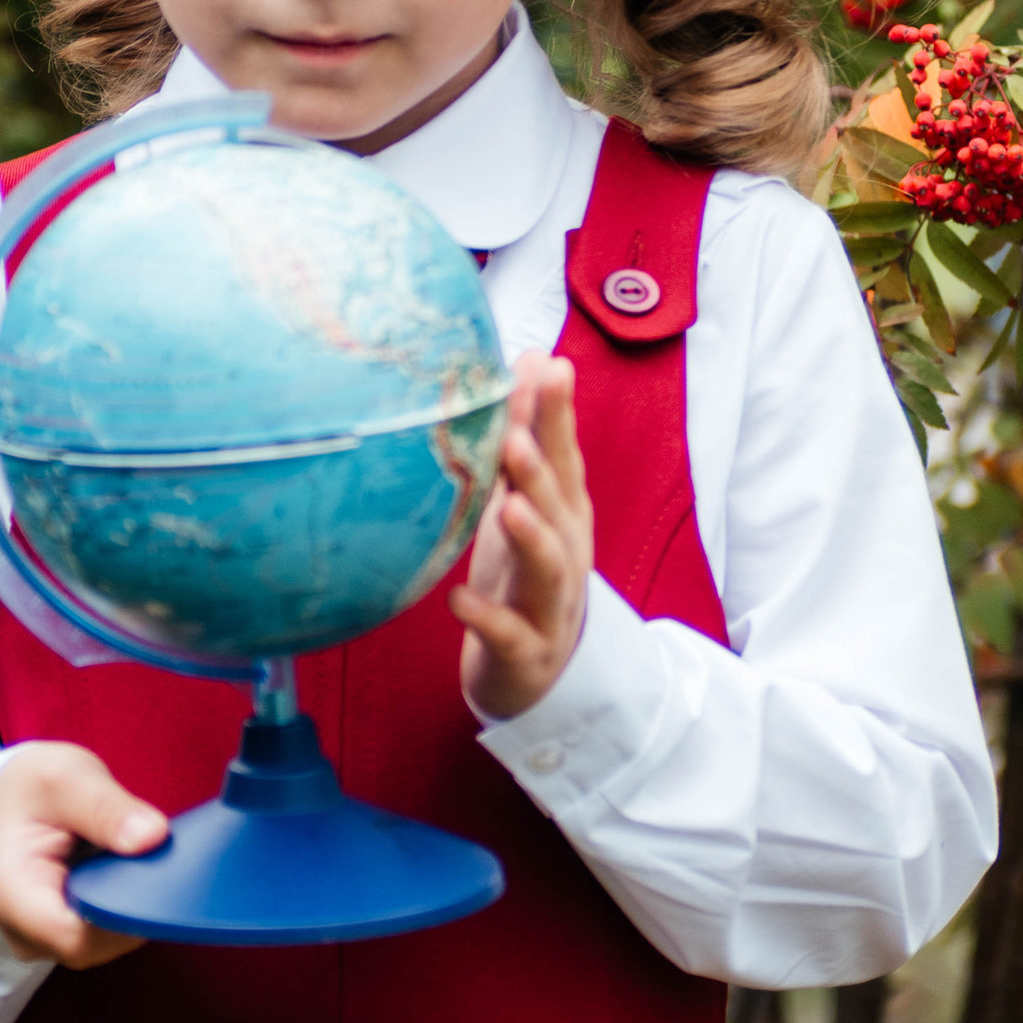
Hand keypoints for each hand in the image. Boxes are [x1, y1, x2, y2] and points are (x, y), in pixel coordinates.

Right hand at [0, 742, 165, 967]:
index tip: (154, 878)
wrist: (16, 798)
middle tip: (154, 861)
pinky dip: (123, 909)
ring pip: (104, 944)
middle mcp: (20, 929)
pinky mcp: (59, 935)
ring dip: (130, 909)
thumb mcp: (67, 778)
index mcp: (10, 894)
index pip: (76, 937)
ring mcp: (40, 938)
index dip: (123, 916)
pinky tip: (126, 877)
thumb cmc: (34, 787)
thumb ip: (107, 807)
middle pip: (95, 945)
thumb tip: (152, 836)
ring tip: (135, 863)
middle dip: (132, 909)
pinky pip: (103, 936)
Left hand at [453, 350, 593, 720]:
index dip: (558, 413)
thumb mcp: (527, 500)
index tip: (550, 366)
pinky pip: (508, 632)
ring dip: (532, 536)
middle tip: (519, 435)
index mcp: (564, 511)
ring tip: (509, 508)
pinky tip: (457, 599)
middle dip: (542, 470)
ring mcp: (550, 602)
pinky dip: (485, 616)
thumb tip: (531, 355)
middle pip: (558, 504)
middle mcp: (565, 550)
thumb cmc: (523, 570)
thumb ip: (529, 435)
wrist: (537, 667)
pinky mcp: (528, 649)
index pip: (563, 454)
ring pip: (547, 566)